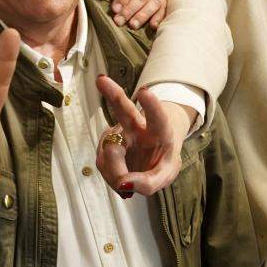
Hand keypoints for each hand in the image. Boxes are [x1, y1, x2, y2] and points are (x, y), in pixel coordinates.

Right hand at [95, 78, 191, 195]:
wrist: (151, 158)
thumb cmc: (161, 161)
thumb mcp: (165, 175)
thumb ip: (149, 183)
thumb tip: (123, 184)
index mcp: (160, 130)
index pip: (157, 117)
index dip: (151, 105)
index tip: (144, 91)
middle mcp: (138, 126)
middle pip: (124, 109)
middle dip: (113, 95)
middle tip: (101, 81)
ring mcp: (119, 133)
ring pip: (108, 147)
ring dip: (113, 170)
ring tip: (123, 185)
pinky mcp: (105, 144)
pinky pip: (102, 162)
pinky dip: (110, 175)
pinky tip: (118, 178)